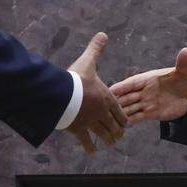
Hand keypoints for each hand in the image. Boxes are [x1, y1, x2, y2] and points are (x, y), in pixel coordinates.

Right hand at [66, 32, 127, 153]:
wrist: (62, 94)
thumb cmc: (76, 78)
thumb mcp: (87, 62)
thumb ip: (96, 49)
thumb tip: (103, 34)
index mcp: (106, 97)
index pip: (118, 110)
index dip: (122, 117)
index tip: (125, 123)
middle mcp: (101, 111)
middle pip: (113, 124)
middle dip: (117, 131)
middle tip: (119, 136)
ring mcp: (91, 122)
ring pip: (104, 134)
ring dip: (108, 139)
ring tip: (111, 144)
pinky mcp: (79, 129)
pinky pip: (87, 140)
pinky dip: (90, 147)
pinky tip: (92, 152)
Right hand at [110, 48, 186, 124]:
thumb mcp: (186, 72)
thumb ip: (182, 63)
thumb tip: (186, 50)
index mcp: (149, 79)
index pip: (132, 83)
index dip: (122, 87)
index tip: (111, 90)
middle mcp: (145, 90)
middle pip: (128, 96)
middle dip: (117, 101)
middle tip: (103, 107)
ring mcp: (147, 102)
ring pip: (130, 107)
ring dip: (121, 112)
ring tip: (108, 119)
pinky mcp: (151, 113)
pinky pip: (137, 117)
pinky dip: (129, 121)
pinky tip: (120, 126)